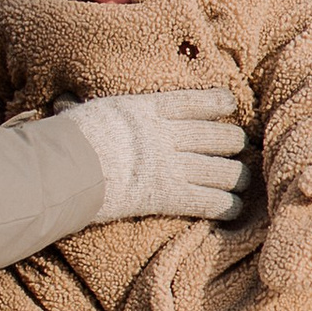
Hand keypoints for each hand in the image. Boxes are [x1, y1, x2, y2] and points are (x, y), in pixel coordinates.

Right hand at [77, 88, 253, 223]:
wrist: (68, 166)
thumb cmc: (70, 137)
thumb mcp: (94, 111)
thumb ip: (107, 113)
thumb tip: (73, 102)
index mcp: (149, 109)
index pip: (194, 101)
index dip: (218, 102)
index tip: (230, 103)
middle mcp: (168, 135)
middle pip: (217, 136)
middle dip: (234, 141)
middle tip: (241, 145)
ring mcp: (172, 166)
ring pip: (222, 169)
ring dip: (237, 176)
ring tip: (243, 179)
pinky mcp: (169, 196)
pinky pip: (210, 201)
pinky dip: (227, 205)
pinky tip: (234, 208)